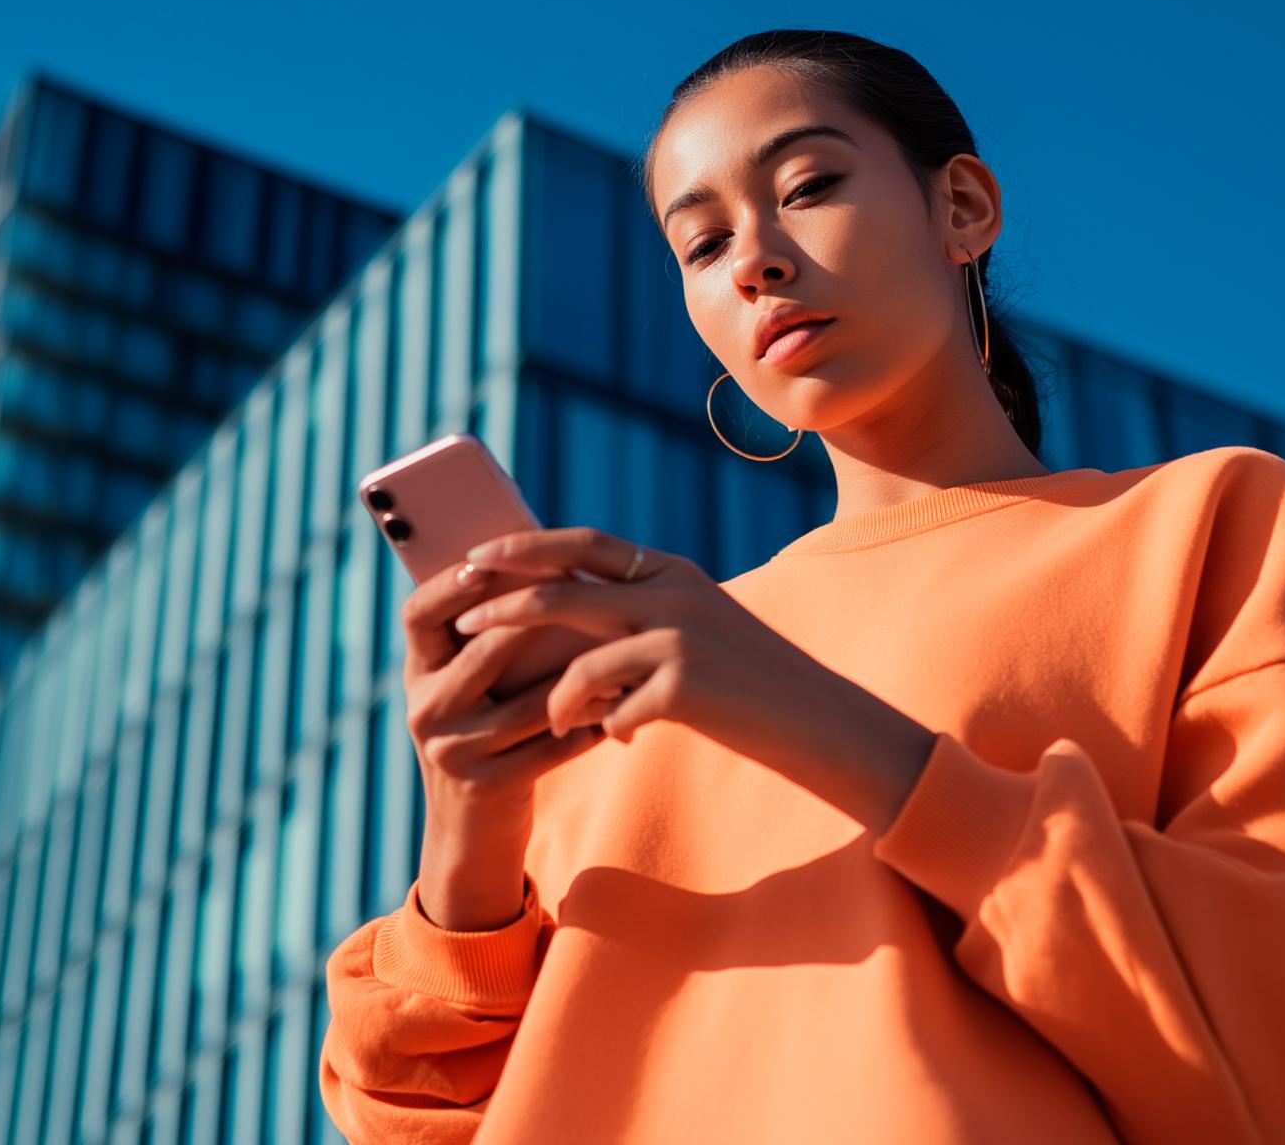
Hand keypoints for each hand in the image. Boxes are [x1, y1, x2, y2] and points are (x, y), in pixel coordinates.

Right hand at [396, 551, 605, 927]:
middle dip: (537, 620)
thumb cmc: (484, 736)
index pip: (417, 614)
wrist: (471, 831)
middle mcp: (426, 711)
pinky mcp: (488, 787)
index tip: (488, 555)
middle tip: (583, 590)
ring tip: (623, 649)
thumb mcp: (469, 690)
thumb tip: (542, 562)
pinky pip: (551, 746)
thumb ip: (487, 640)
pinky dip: (589, 724)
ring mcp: (454, 752)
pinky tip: (620, 709)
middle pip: (483, 652)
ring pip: (529, 701)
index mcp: (418, 674)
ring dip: (581, 676)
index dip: (450, 583)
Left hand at [452, 527, 940, 829]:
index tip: (478, 556)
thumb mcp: (699, 634)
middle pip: (567, 586)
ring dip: (556, 693)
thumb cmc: (753, 685)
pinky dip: (607, 728)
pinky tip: (624, 740)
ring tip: (546, 718)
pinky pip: (611, 708)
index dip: (527, 547)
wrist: (821, 722)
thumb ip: (642, 621)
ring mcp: (680, 636)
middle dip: (508, 599)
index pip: (584, 544)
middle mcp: (672, 591)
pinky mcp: (685, 685)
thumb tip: (571, 632)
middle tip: (463, 614)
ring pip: (582, 657)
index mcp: (672, 571)